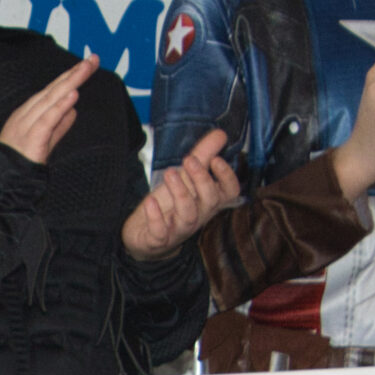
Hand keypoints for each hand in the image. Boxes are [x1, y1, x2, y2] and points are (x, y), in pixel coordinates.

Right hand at [0, 58, 96, 164]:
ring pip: (50, 99)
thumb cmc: (21, 161)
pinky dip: (60, 107)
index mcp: (28, 112)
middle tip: (91, 60)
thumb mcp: (45, 139)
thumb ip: (59, 125)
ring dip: (69, 83)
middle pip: (53, 89)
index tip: (87, 64)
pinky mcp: (32, 138)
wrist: (3, 181)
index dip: (70, 76)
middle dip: (73, 73)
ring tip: (85, 69)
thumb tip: (73, 110)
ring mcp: (27, 124)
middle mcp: (26, 114)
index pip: (52, 90)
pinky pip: (47, 119)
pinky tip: (72, 95)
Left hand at [121, 128, 242, 259]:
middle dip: (202, 179)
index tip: (216, 159)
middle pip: (210, 201)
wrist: (145, 238)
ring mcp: (179, 230)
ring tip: (169, 173)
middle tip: (188, 159)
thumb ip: (202, 156)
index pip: (230, 192)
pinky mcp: (158, 240)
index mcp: (208, 201)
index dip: (227, 177)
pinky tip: (150, 202)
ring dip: (180, 193)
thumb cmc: (169, 205)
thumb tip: (220, 134)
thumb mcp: (184, 179)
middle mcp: (198, 216)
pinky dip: (156, 218)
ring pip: (188, 215)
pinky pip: (160, 233)